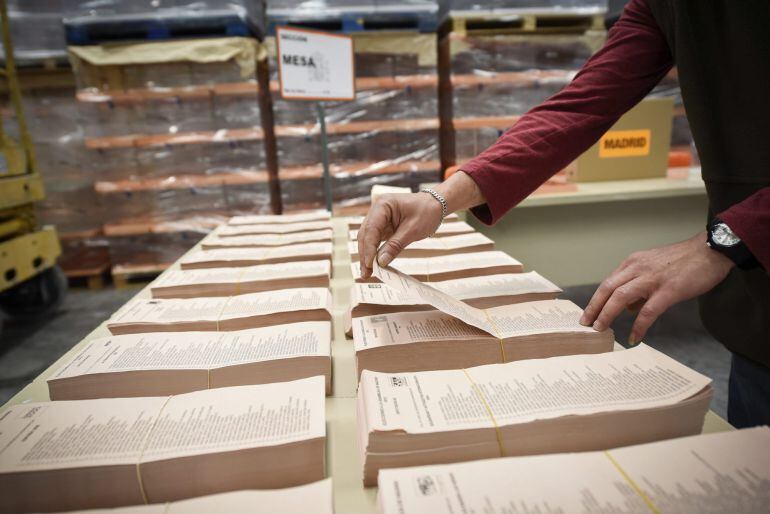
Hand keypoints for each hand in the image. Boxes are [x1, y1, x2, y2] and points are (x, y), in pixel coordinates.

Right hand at [357, 171, 486, 277]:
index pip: (371, 229)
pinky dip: (374, 251)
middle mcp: (377, 209)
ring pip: (367, 238)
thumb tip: (381, 262)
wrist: (436, 205)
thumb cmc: (427, 212)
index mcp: (383, 205)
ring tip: (368, 272)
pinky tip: (374, 264)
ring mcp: (379, 217)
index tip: (370, 264)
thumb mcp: (412, 230)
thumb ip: (395, 246)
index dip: (369, 248)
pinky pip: (375, 239)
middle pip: (365, 234)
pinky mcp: (383, 225)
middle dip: (365, 254)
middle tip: (366, 273)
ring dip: (367, 255)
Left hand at [580, 232, 733, 343]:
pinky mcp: (669, 290)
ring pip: (621, 297)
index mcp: (633, 263)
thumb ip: (638, 285)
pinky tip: (633, 337)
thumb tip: (627, 308)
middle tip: (585, 324)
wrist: (710, 250)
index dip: (596, 299)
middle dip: (594, 308)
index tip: (587, 313)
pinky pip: (648, 311)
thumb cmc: (683, 260)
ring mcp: (652, 279)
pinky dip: (638, 326)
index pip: (608, 282)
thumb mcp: (653, 267)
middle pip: (608, 289)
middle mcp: (638, 268)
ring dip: (607, 314)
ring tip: (600, 329)